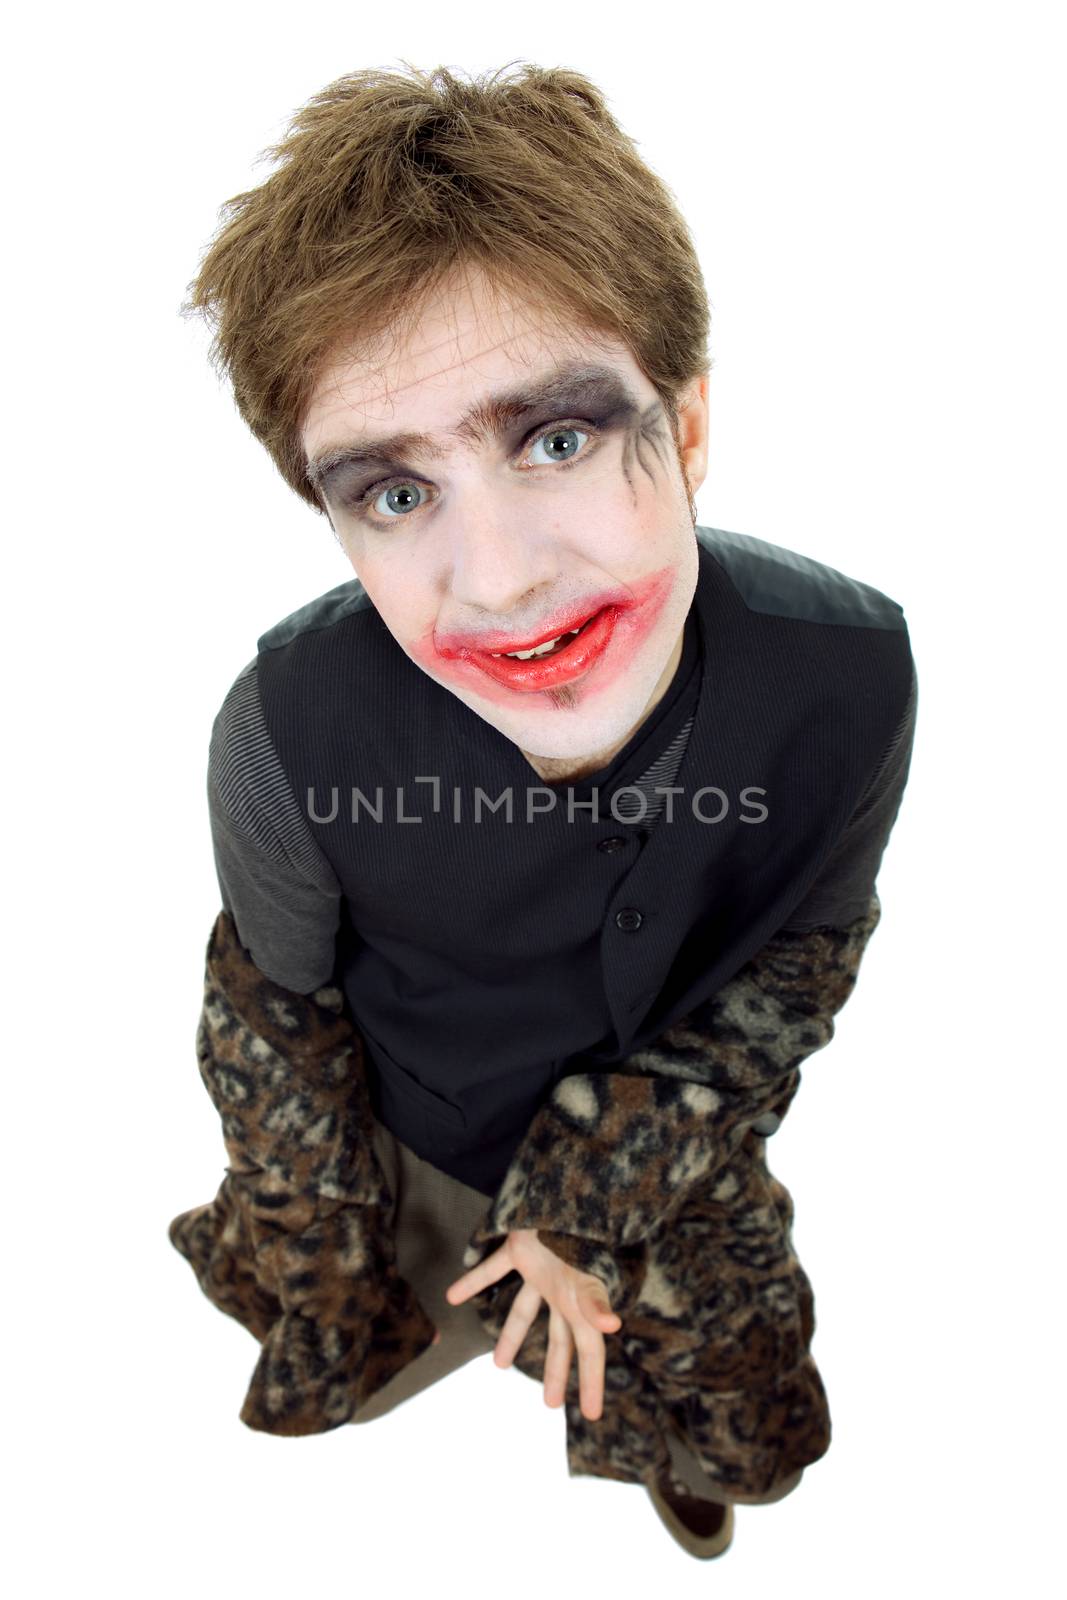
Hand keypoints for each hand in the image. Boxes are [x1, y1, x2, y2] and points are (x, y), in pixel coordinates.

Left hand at [444, 1228, 620, 1420]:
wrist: (566, 1188)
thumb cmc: (581, 1233)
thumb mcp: (587, 1270)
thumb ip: (596, 1299)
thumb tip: (612, 1326)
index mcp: (580, 1303)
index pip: (589, 1352)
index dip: (591, 1383)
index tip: (592, 1415)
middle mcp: (561, 1291)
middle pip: (559, 1340)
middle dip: (557, 1372)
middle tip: (551, 1403)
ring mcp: (540, 1271)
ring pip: (524, 1311)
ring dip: (510, 1336)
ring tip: (498, 1365)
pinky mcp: (520, 1248)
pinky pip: (493, 1269)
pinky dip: (474, 1280)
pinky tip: (452, 1294)